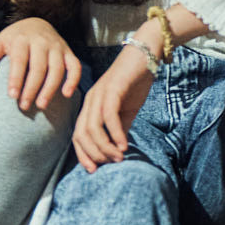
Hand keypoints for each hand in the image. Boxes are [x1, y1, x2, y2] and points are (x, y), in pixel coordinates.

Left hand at [0, 17, 80, 112]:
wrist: (37, 23)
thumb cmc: (16, 37)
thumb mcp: (0, 41)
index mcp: (23, 39)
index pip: (20, 60)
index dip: (16, 78)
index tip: (12, 96)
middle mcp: (42, 42)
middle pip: (39, 68)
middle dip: (32, 88)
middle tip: (24, 106)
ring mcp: (57, 47)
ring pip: (57, 69)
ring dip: (50, 88)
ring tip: (41, 105)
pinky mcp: (68, 52)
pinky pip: (75, 66)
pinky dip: (73, 80)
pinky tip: (66, 94)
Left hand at [71, 44, 154, 171]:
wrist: (146, 54)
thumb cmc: (135, 81)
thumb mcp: (126, 110)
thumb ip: (120, 128)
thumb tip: (118, 149)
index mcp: (90, 106)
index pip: (78, 135)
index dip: (83, 155)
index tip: (94, 170)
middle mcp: (90, 100)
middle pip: (82, 134)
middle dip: (93, 154)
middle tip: (110, 164)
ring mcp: (100, 94)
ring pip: (93, 128)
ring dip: (105, 147)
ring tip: (119, 157)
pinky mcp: (113, 89)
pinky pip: (109, 116)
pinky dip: (115, 133)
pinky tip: (124, 144)